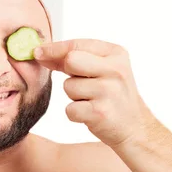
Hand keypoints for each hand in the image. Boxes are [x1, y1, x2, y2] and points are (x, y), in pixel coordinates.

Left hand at [34, 39, 154, 147]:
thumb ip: (73, 60)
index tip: (37, 52)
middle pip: (71, 60)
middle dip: (68, 72)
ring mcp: (109, 91)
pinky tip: (91, 114)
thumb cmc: (112, 96)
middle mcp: (116, 70)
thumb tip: (40, 53)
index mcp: (116, 54)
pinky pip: (69, 108)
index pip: (77, 44)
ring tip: (92, 100)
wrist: (134, 128)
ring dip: (74, 96)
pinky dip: (75, 113)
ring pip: (68, 86)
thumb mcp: (101, 70)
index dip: (54, 48)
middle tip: (80, 82)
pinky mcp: (100, 112)